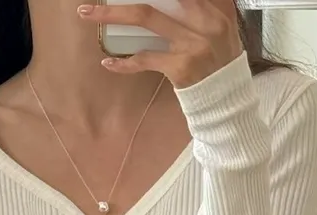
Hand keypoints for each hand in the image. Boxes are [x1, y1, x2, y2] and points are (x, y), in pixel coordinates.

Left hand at [78, 1, 243, 88]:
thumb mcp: (219, 33)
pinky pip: (145, 60)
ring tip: (88, 14)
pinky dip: (125, 63)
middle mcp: (204, 24)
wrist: (228, 102)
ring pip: (145, 19)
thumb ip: (199, 13)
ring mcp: (191, 46)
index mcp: (213, 12)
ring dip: (112, 15)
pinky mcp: (180, 68)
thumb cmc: (220, 66)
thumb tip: (172, 2)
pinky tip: (109, 63)